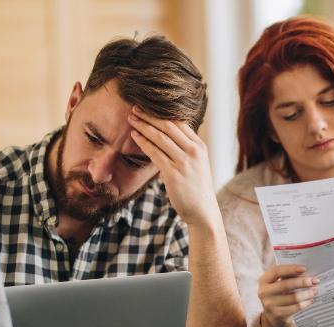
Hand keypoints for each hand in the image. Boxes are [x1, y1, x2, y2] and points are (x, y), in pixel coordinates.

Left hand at [128, 107, 219, 225]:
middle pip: (168, 126)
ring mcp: (184, 162)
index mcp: (200, 146)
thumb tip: (168, 138)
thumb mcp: (196, 164)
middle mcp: (194, 151)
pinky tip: (134, 136)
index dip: (161, 113)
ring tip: (131, 119)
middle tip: (135, 108)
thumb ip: (185, 150)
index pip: (179, 122)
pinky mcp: (174, 173)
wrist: (202, 211)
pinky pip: (155, 153)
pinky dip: (143, 142)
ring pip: (160, 137)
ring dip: (144, 126)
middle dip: (150, 116)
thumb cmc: (196, 188)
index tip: (148, 107)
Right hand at [258, 264, 318, 326]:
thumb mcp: (278, 283)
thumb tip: (305, 272)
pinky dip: (305, 303)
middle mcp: (264, 292)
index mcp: (264, 280)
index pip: (276, 271)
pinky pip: (295, 307)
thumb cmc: (279, 294)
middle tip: (315, 281)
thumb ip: (288, 276)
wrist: (272, 316)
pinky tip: (310, 300)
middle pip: (285, 285)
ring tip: (315, 291)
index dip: (290, 269)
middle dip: (302, 282)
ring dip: (307, 293)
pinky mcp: (277, 314)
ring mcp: (270, 304)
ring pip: (293, 297)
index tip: (304, 269)